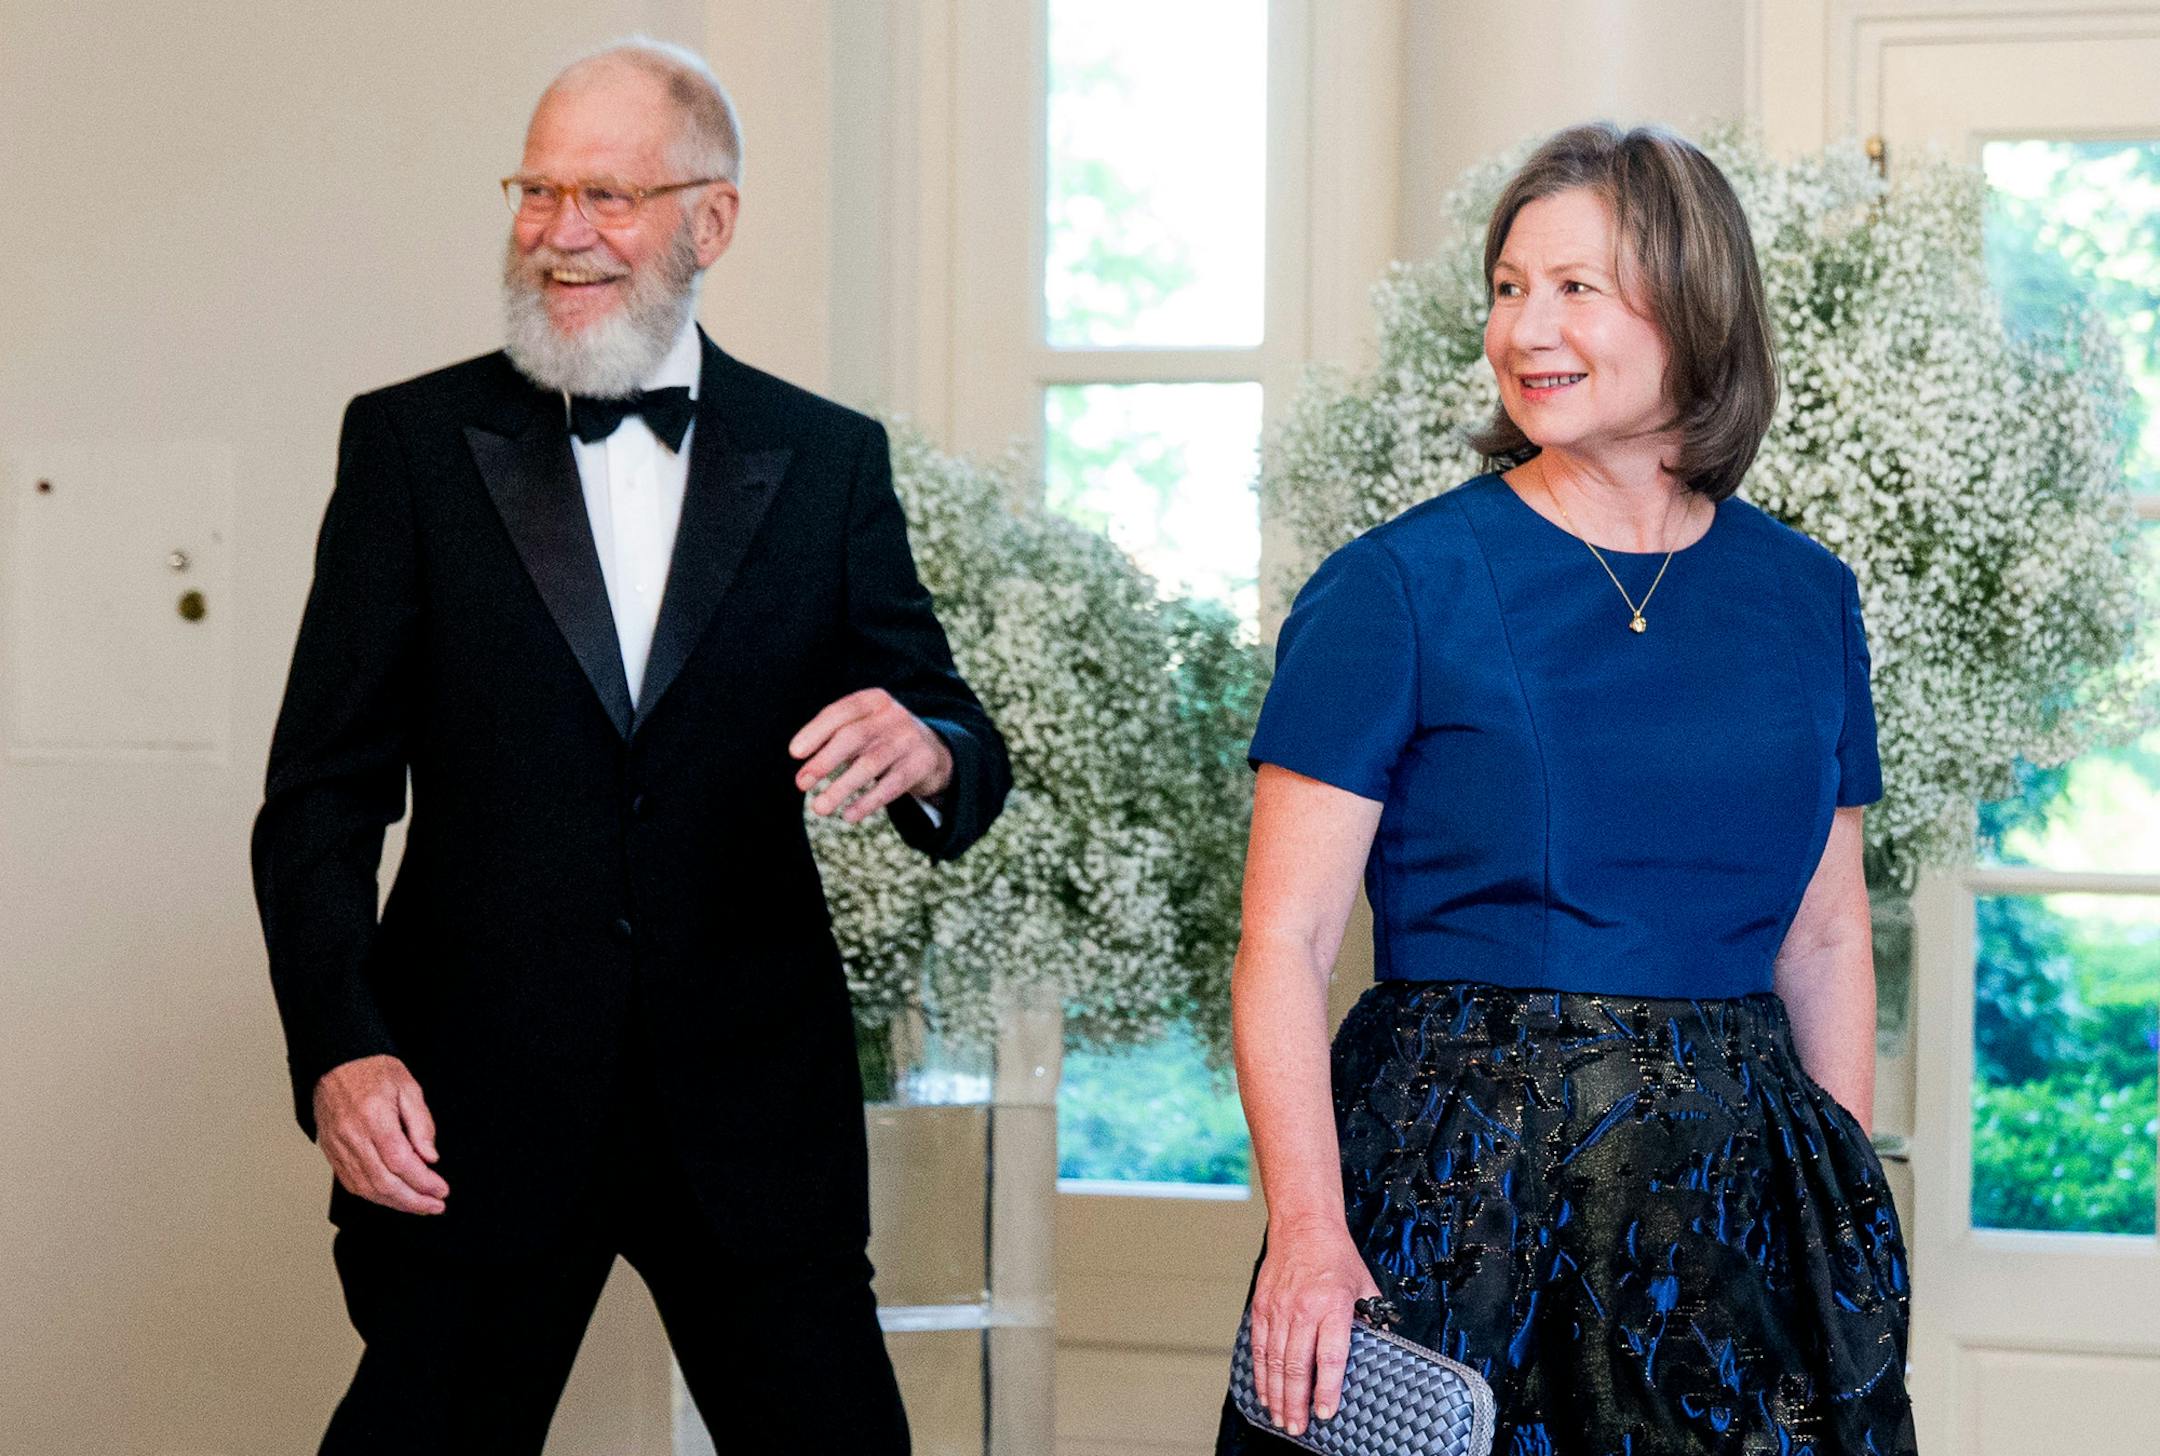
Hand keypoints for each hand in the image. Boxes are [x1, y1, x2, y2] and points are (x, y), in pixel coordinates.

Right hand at [312, 1054, 448, 1214]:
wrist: (337, 1061)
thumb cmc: (373, 1071)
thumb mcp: (409, 1088)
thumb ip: (422, 1124)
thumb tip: (430, 1157)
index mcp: (374, 1118)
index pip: (401, 1162)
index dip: (423, 1182)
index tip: (441, 1190)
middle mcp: (352, 1136)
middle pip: (383, 1182)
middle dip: (412, 1201)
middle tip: (434, 1206)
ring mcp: (338, 1146)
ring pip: (366, 1188)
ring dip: (394, 1203)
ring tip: (418, 1205)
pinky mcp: (331, 1151)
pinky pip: (350, 1183)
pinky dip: (373, 1195)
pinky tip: (391, 1197)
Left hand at [789, 688, 953, 822]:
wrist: (934, 751)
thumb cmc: (882, 740)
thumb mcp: (864, 728)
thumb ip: (835, 740)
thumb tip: (804, 773)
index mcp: (874, 700)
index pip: (840, 712)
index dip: (815, 732)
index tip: (794, 753)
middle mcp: (893, 715)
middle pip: (853, 737)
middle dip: (824, 761)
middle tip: (801, 784)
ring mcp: (909, 739)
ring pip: (870, 764)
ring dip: (841, 788)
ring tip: (819, 808)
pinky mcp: (922, 764)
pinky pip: (891, 786)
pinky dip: (867, 802)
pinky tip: (849, 816)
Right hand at [1250, 1218, 1380, 1435]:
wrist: (1303, 1225)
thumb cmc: (1335, 1255)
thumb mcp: (1365, 1285)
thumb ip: (1372, 1317)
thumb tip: (1383, 1345)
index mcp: (1333, 1306)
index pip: (1329, 1356)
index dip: (1327, 1389)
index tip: (1326, 1412)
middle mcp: (1303, 1309)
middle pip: (1296, 1366)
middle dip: (1296, 1402)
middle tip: (1298, 1427)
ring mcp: (1278, 1308)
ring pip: (1274, 1362)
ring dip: (1277, 1394)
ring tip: (1281, 1418)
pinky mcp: (1262, 1306)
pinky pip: (1258, 1347)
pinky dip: (1260, 1373)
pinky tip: (1264, 1391)